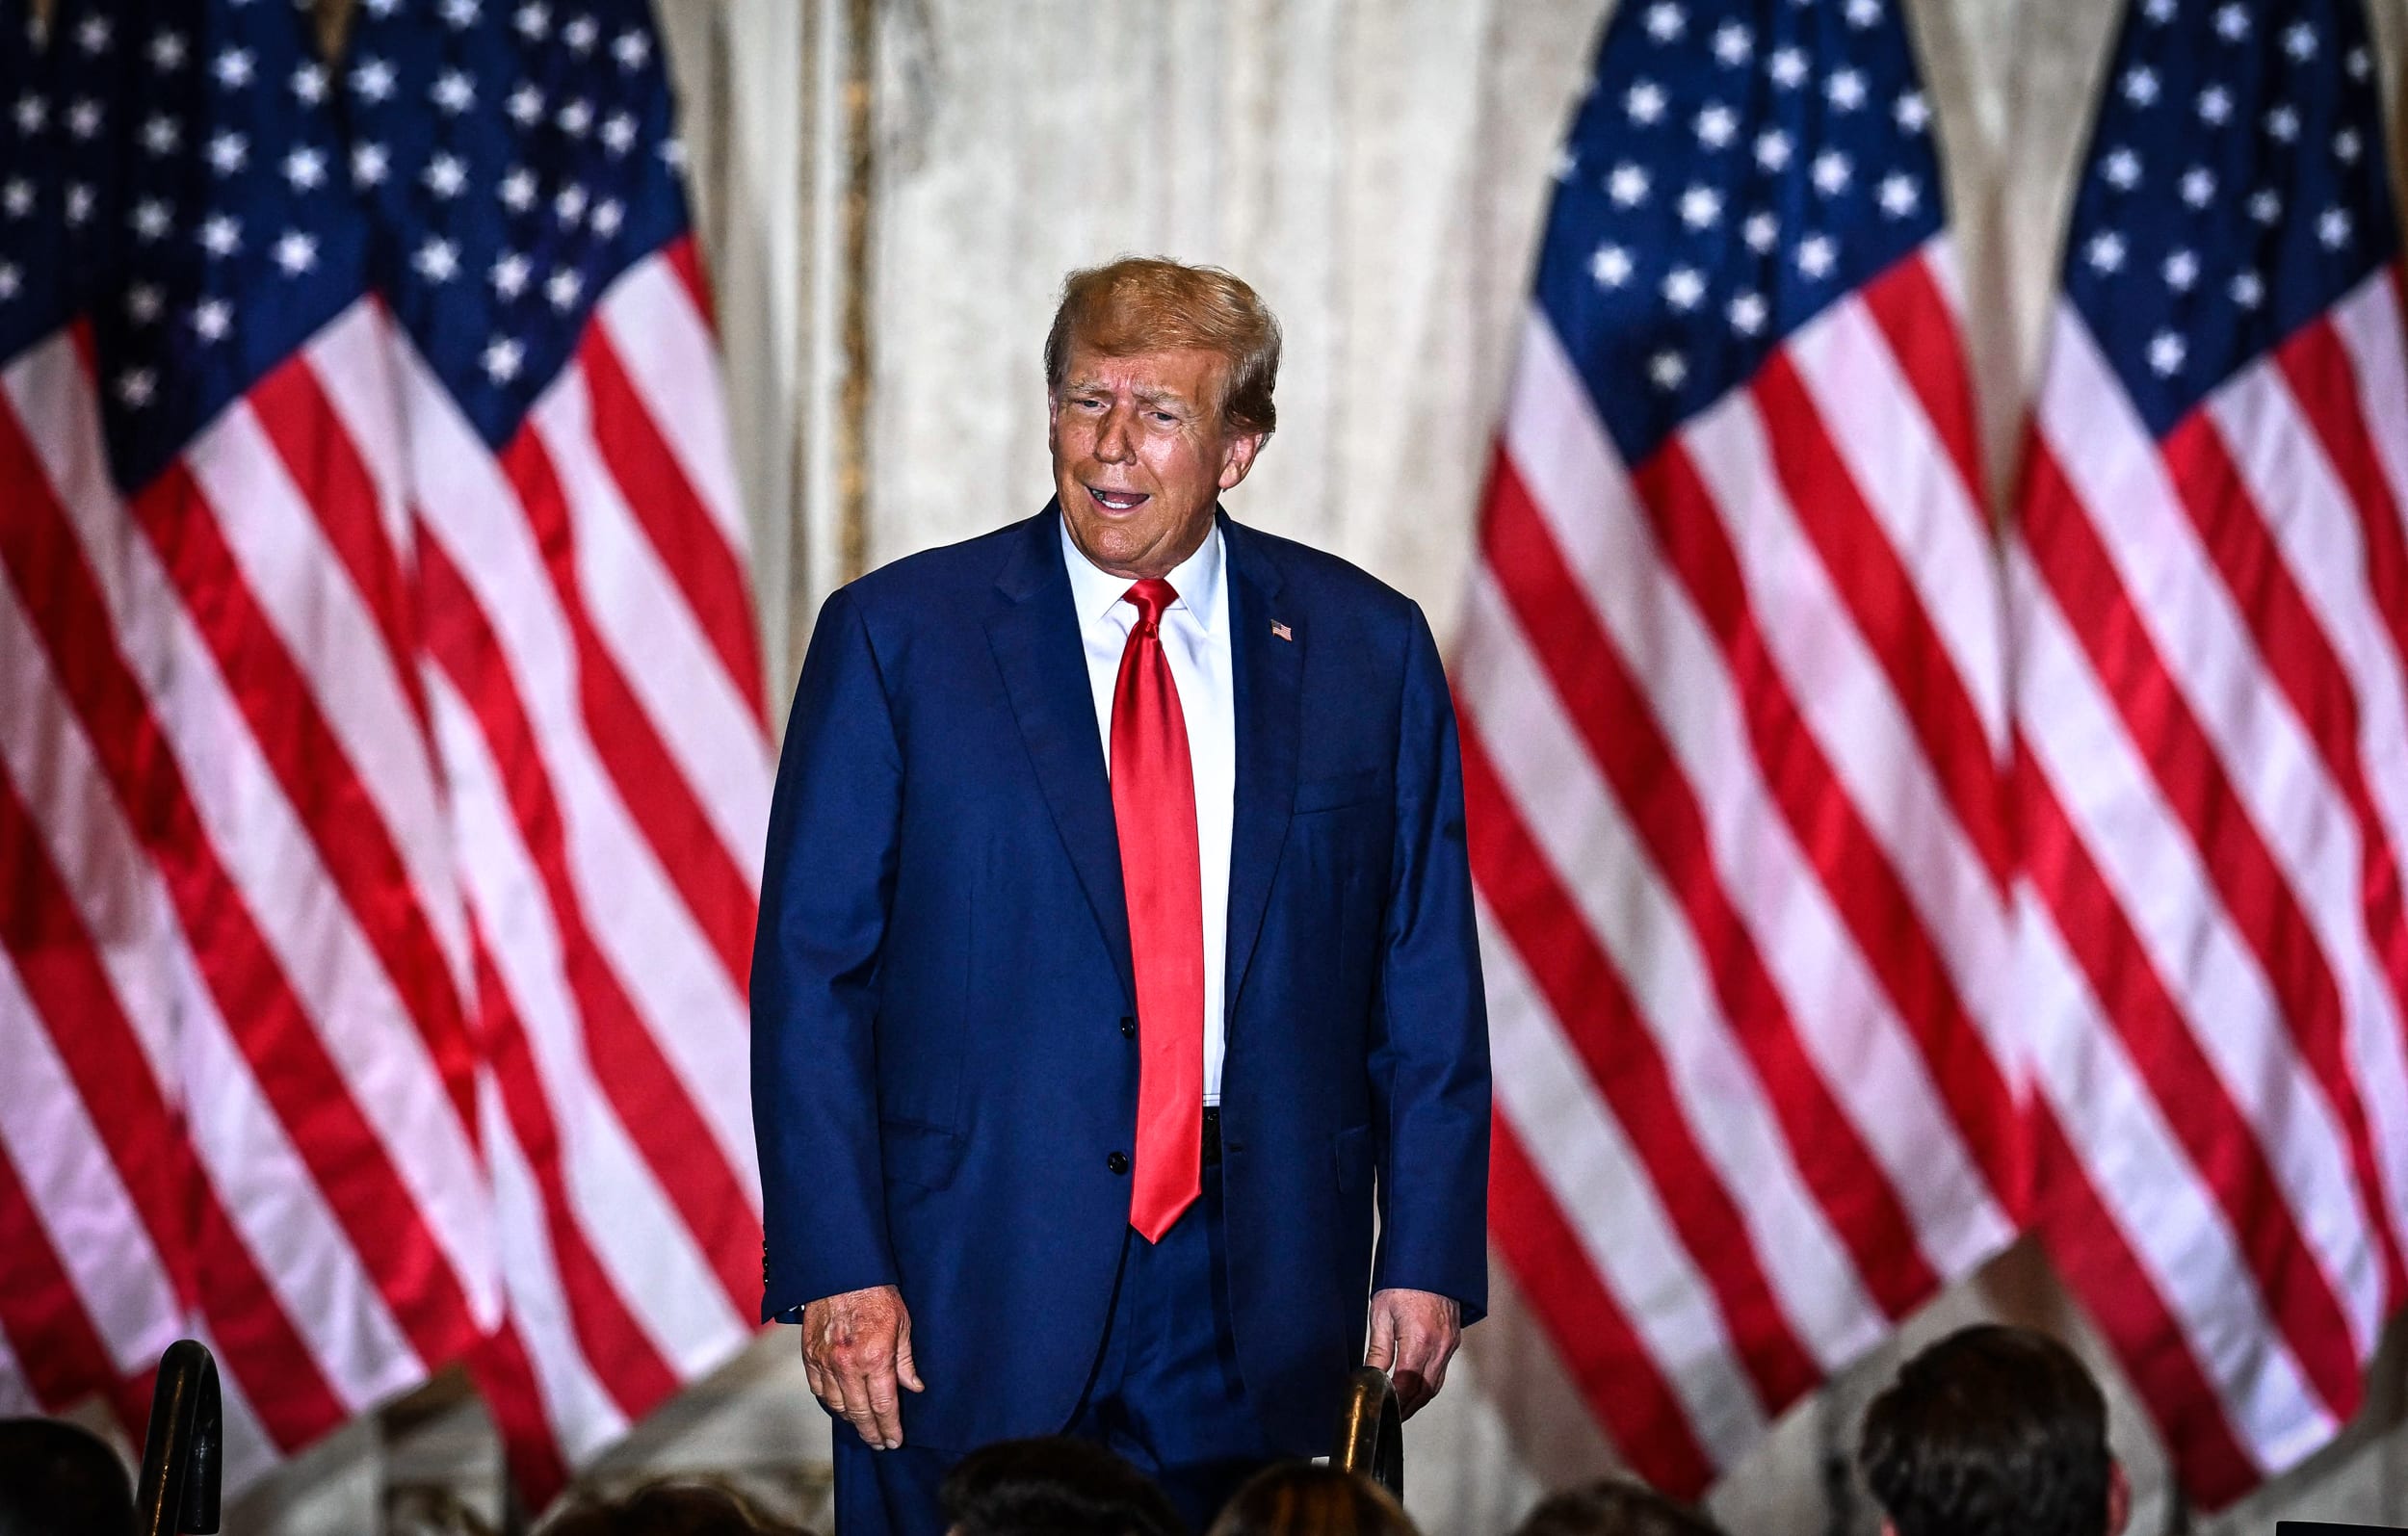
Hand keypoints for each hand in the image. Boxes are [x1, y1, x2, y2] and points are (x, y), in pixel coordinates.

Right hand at [799, 1284, 924, 1448]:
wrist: (841, 1271)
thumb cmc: (876, 1293)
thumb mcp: (902, 1323)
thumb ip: (905, 1361)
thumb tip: (913, 1388)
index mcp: (875, 1357)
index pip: (883, 1405)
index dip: (889, 1427)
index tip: (894, 1440)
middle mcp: (847, 1365)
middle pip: (859, 1412)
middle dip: (871, 1432)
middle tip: (880, 1442)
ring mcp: (825, 1362)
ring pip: (837, 1405)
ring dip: (851, 1420)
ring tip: (863, 1426)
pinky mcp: (809, 1356)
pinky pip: (818, 1390)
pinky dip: (830, 1402)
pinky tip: (841, 1406)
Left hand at [1364, 1287, 1459, 1418]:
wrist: (1431, 1262)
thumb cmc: (1403, 1283)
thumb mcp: (1381, 1314)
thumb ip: (1378, 1350)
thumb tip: (1370, 1376)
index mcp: (1419, 1341)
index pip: (1406, 1386)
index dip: (1395, 1404)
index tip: (1382, 1412)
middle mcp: (1439, 1347)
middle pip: (1424, 1391)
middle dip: (1408, 1408)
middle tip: (1390, 1418)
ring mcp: (1450, 1345)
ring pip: (1435, 1384)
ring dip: (1418, 1399)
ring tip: (1401, 1408)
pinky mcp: (1454, 1340)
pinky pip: (1441, 1371)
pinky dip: (1428, 1385)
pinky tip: (1415, 1387)